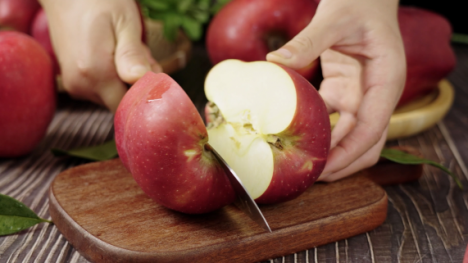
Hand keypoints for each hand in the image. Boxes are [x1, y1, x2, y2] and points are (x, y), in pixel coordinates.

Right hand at [39, 0, 160, 111]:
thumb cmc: (99, 1)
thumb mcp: (124, 22)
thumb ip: (132, 55)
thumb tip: (142, 80)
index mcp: (95, 72)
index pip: (129, 106)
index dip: (146, 94)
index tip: (154, 70)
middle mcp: (82, 85)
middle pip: (122, 102)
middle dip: (138, 85)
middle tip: (142, 53)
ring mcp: (75, 85)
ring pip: (113, 96)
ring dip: (127, 80)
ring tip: (126, 50)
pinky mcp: (73, 82)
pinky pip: (102, 89)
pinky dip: (114, 78)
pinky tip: (114, 55)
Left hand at [267, 0, 405, 180]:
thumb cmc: (359, 3)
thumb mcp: (335, 18)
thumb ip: (309, 40)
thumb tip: (277, 62)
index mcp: (385, 80)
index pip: (372, 128)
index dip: (350, 153)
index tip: (325, 169)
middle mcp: (377, 93)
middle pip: (367, 143)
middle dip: (343, 163)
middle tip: (310, 175)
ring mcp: (361, 95)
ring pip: (352, 137)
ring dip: (331, 152)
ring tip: (302, 163)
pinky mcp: (345, 91)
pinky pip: (334, 120)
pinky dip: (320, 132)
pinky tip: (297, 137)